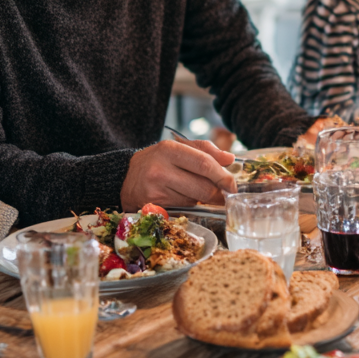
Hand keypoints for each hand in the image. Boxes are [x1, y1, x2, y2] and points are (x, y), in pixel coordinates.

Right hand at [121, 139, 235, 208]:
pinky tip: (184, 199)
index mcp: (169, 149)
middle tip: (224, 195)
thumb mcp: (177, 148)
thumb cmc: (157, 161)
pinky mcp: (152, 207)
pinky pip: (183, 209)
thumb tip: (230, 159)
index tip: (232, 185)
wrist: (125, 178)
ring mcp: (155, 190)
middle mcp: (160, 169)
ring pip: (195, 200)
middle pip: (203, 187)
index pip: (204, 164)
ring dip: (203, 199)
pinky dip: (190, 206)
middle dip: (218, 194)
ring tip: (198, 192)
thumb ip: (205, 150)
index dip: (223, 177)